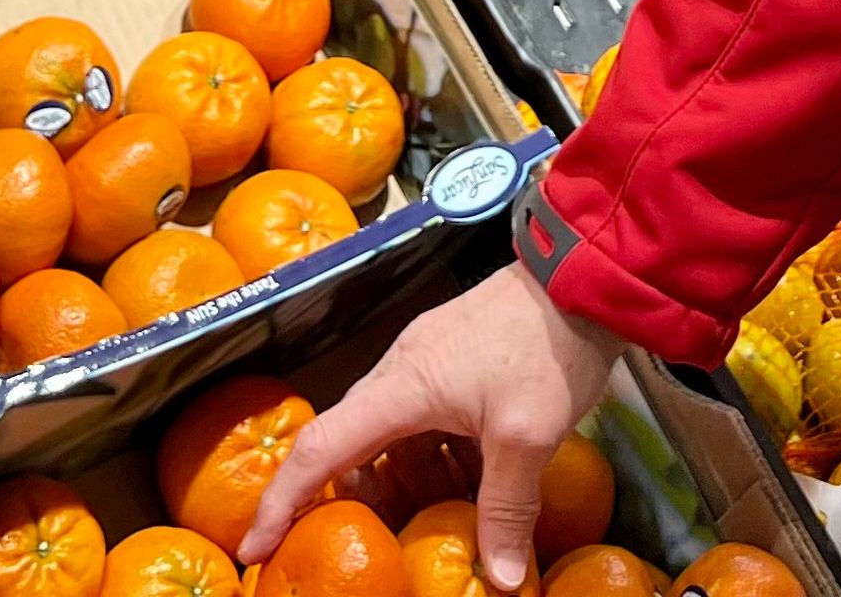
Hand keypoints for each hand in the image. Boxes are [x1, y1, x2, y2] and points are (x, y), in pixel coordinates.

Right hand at [238, 264, 621, 588]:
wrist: (586, 275)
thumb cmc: (547, 346)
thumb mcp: (528, 436)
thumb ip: (506, 509)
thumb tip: (498, 579)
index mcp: (401, 386)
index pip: (319, 447)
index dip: (281, 500)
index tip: (255, 544)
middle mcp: (402, 370)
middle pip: (352, 444)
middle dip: (348, 500)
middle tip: (355, 546)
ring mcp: (429, 360)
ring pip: (394, 435)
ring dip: (405, 482)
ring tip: (427, 525)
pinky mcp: (457, 357)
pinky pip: (426, 419)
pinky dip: (434, 458)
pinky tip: (468, 486)